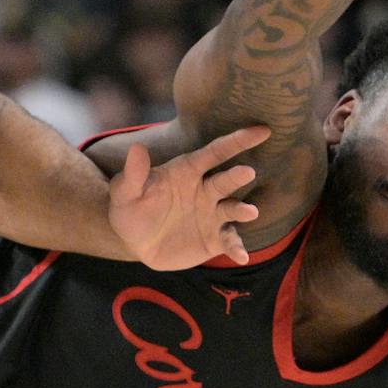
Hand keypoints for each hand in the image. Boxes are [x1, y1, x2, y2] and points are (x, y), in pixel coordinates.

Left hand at [108, 125, 268, 269]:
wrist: (135, 242)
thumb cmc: (131, 209)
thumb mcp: (126, 192)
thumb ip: (134, 173)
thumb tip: (136, 148)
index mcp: (189, 171)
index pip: (216, 152)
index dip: (238, 140)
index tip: (262, 131)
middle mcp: (206, 190)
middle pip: (225, 180)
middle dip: (237, 175)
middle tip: (247, 172)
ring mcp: (212, 215)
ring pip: (232, 210)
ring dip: (242, 210)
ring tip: (250, 212)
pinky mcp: (214, 239)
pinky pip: (229, 242)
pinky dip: (237, 248)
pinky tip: (241, 257)